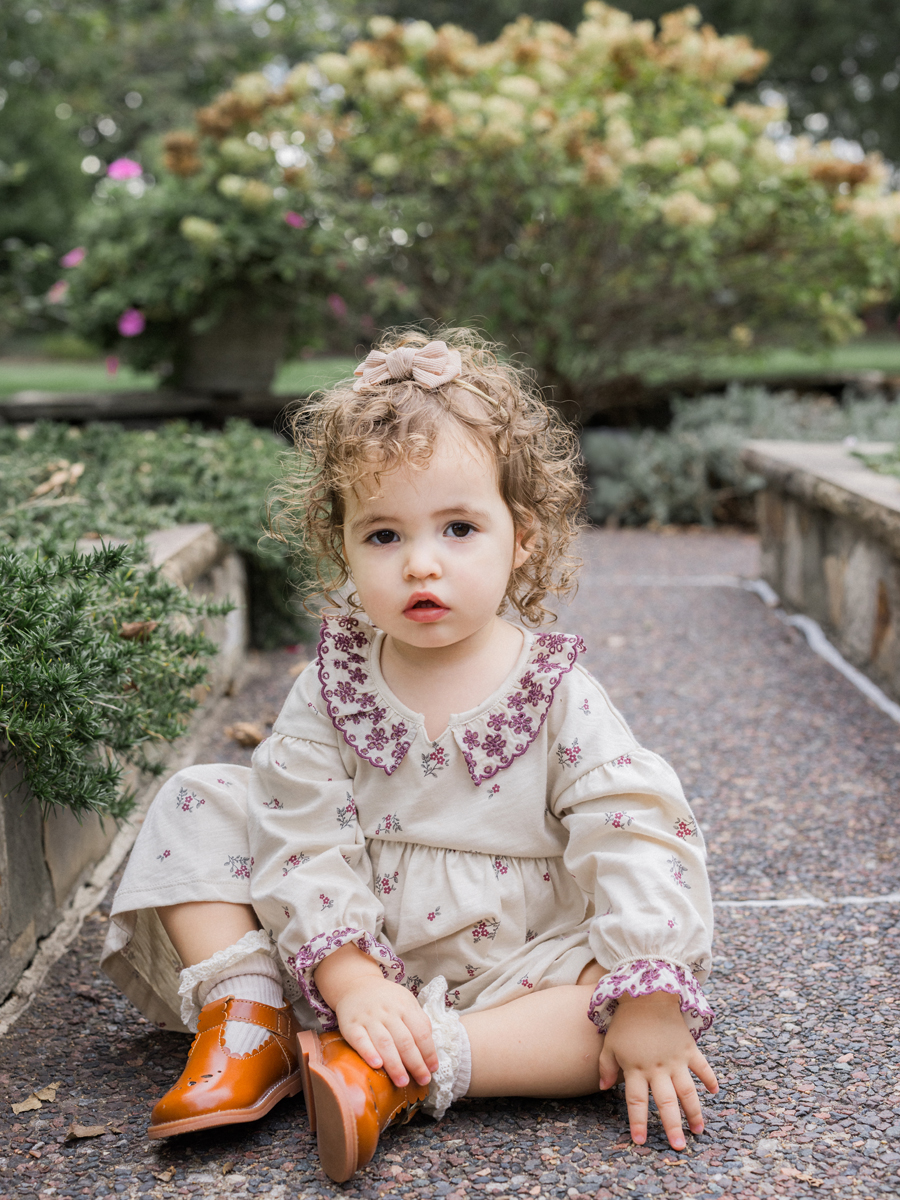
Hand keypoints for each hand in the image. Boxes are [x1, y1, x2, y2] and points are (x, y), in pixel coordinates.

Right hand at [314, 943, 437, 1088]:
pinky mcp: (350, 1025)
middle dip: (415, 1063)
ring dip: (395, 1064)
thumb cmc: (386, 999)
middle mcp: (388, 1012)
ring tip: (403, 1082)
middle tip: (423, 1080)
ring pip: (384, 1042)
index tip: (433, 1069)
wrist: (355, 985)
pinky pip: (360, 1040)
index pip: (420, 1031)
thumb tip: (430, 1047)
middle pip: (404, 1040)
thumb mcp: (406, 1001)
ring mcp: (369, 1018)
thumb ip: (419, 1020)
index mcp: (405, 1006)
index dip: (428, 1052)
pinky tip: (376, 1065)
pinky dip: (368, 1052)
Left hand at [598, 991, 717, 1150]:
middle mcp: (658, 1068)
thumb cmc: (625, 1021)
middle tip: (679, 1147)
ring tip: (699, 1130)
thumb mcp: (609, 1044)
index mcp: (636, 1069)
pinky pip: (702, 1066)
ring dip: (694, 1112)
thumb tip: (605, 1088)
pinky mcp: (689, 1048)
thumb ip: (606, 1066)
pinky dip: (709, 1078)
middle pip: (666, 1103)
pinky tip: (714, 1092)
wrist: (646, 993)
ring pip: (688, 1092)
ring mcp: (675, 1059)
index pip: (637, 1102)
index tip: (640, 1141)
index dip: (638, 1122)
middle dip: (672, 1127)